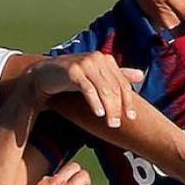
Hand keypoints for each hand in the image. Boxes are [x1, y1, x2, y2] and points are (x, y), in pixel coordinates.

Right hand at [25, 53, 144, 127]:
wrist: (44, 74)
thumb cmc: (71, 77)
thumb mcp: (96, 76)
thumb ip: (117, 75)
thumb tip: (141, 75)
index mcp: (106, 60)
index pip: (122, 82)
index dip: (129, 100)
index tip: (132, 117)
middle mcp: (97, 58)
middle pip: (114, 87)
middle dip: (118, 108)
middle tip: (118, 125)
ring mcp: (85, 63)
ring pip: (104, 89)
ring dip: (109, 109)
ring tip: (111, 123)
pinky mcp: (73, 71)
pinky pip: (88, 89)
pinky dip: (95, 103)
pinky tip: (98, 114)